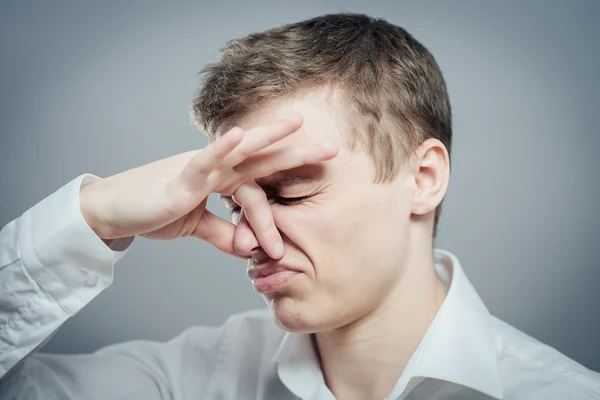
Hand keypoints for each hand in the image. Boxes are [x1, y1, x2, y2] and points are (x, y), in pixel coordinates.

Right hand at [79, 115, 337, 258]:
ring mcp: (200, 169)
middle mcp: (216, 167)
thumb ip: (224, 234)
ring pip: (240, 150)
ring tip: (296, 124)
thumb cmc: (155, 211)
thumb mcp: (197, 226)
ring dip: (268, 137)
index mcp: (222, 178)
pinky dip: (222, 149)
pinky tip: (240, 136)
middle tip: (332, 148)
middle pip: (263, 156)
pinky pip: (205, 161)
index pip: (262, 180)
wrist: (114, 213)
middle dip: (296, 151)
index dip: (287, 190)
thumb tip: (249, 248)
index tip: (314, 197)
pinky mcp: (181, 179)